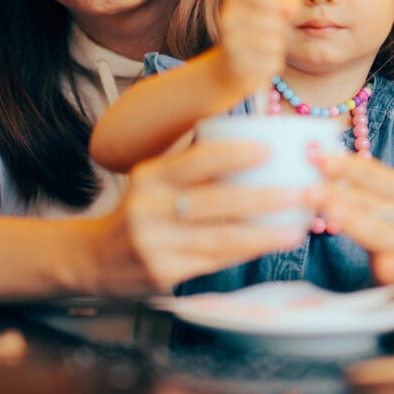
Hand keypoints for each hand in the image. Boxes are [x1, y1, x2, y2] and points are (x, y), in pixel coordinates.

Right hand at [111, 140, 317, 292]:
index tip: (269, 149)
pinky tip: (271, 245)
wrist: (92, 259)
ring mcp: (155, 244)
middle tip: (302, 193)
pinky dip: (246, 252)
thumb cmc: (138, 212)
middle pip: (216, 202)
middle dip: (264, 198)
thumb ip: (186, 156)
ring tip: (298, 227)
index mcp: (150, 177)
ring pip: (221, 238)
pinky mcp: (163, 273)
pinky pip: (214, 261)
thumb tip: (230, 119)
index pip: (195, 160)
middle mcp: (149, 209)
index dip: (234, 154)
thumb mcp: (151, 178)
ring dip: (265, 234)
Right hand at [216, 0, 296, 94]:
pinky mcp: (238, 66)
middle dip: (281, 31)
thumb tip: (293, 8)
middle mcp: (227, 19)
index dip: (283, 5)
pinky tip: (260, 62)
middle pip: (275, 22)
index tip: (288, 12)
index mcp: (234, 0)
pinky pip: (272, 63)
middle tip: (270, 34)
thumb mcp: (271, 8)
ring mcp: (230, 43)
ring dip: (278, 48)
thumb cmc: (257, 31)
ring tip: (265, 48)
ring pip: (275, 43)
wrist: (231, 66)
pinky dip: (272, 63)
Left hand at [316, 154, 393, 288]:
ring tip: (323, 209)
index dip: (345, 165)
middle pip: (371, 201)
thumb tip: (316, 157)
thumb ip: (356, 181)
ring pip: (374, 228)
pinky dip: (359, 247)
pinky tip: (339, 239)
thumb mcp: (381, 197)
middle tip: (309, 188)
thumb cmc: (389, 221)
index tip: (316, 157)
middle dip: (338, 192)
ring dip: (347, 217)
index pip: (373, 173)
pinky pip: (379, 259)